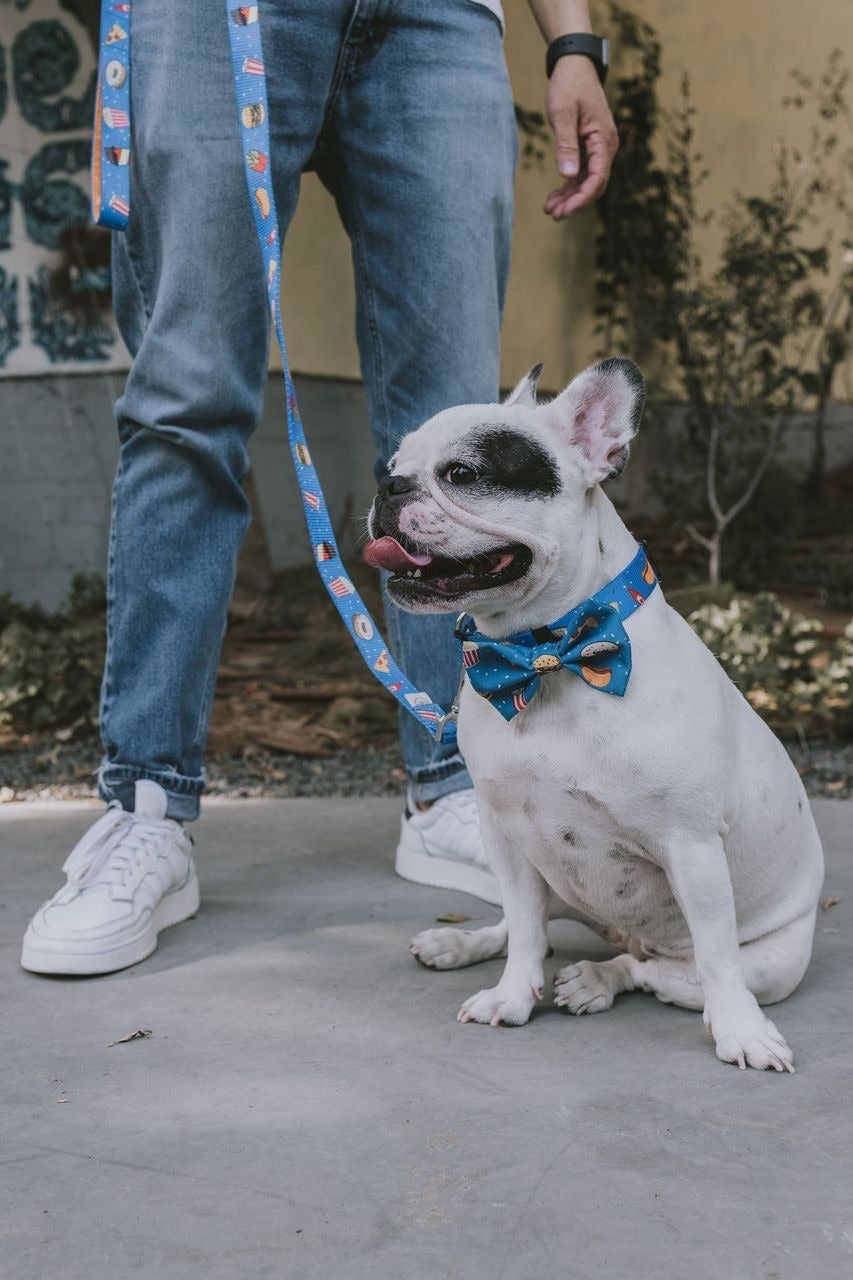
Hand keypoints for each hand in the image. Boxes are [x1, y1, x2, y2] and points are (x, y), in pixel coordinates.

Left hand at [543, 56, 618, 218]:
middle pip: (594, 184)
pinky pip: (581, 173)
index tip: (565, 210)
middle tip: (553, 214)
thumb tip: (569, 175)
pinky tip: (554, 197)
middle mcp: (605, 147)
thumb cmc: (569, 85)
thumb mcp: (563, 112)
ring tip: (550, 210)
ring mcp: (597, 148)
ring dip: (570, 197)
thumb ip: (566, 143)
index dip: (582, 198)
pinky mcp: (588, 148)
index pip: (598, 178)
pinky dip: (569, 186)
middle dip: (575, 202)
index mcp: (603, 139)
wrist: (574, 66)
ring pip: (587, 181)